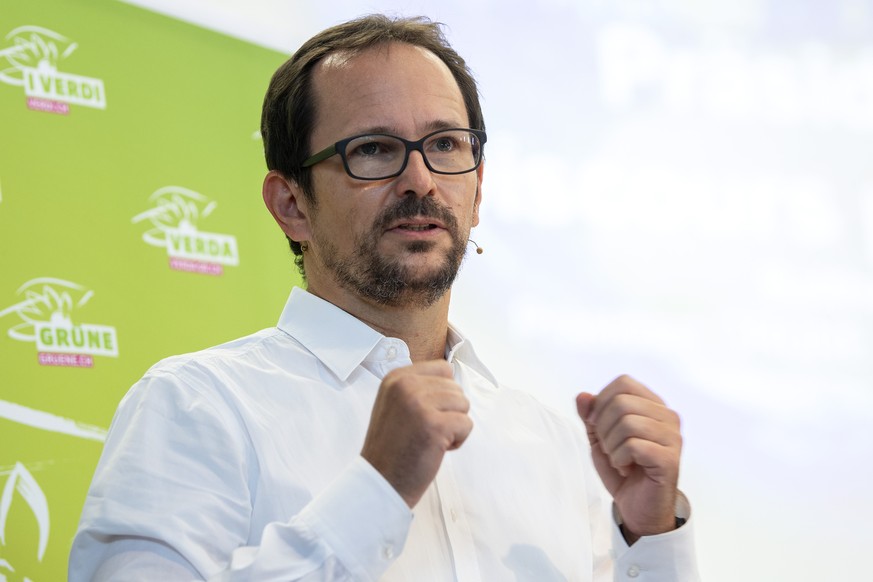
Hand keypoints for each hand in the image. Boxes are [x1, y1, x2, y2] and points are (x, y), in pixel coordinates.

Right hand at [361, 360, 472, 507]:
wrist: (380, 481)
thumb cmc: (393, 446)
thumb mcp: (395, 403)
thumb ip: (419, 387)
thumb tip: (452, 380)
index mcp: (396, 377)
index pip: (443, 369)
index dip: (443, 394)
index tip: (425, 414)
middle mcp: (406, 386)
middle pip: (455, 388)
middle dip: (449, 412)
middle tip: (425, 431)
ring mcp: (419, 404)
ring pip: (464, 404)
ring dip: (454, 425)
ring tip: (430, 439)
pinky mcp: (434, 425)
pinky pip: (467, 424)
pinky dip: (458, 440)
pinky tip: (436, 449)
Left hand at [576, 375, 681, 541]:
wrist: (638, 508)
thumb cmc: (623, 469)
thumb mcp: (599, 438)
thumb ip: (591, 415)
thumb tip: (583, 396)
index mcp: (653, 406)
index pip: (623, 383)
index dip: (601, 402)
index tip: (596, 425)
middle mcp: (668, 417)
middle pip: (622, 401)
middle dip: (603, 427)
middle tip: (609, 447)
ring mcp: (673, 438)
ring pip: (627, 422)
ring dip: (611, 445)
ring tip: (618, 459)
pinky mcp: (670, 459)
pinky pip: (633, 445)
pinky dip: (619, 458)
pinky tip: (626, 468)